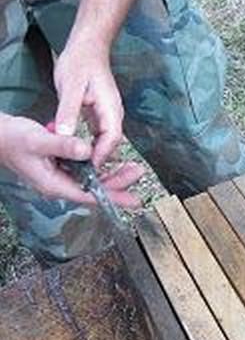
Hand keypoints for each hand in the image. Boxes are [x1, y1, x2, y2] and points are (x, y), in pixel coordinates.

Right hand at [0, 114, 142, 206]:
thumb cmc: (11, 138)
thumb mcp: (38, 140)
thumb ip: (62, 145)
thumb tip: (85, 150)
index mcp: (54, 185)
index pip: (90, 196)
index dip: (114, 197)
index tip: (134, 200)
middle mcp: (59, 184)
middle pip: (95, 189)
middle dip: (118, 182)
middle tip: (137, 172)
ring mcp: (60, 177)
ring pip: (91, 179)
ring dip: (111, 173)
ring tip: (130, 166)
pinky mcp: (60, 168)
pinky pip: (84, 170)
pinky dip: (97, 164)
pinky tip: (109, 157)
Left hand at [53, 43, 123, 168]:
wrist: (88, 47)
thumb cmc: (80, 63)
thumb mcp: (69, 87)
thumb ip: (68, 112)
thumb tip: (64, 134)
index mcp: (111, 109)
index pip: (112, 137)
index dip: (102, 154)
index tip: (89, 166)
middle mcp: (114, 115)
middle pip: (112, 143)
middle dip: (100, 159)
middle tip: (85, 173)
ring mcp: (108, 115)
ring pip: (105, 141)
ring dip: (95, 154)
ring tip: (81, 167)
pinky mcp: (101, 115)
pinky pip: (99, 135)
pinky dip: (91, 145)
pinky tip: (79, 152)